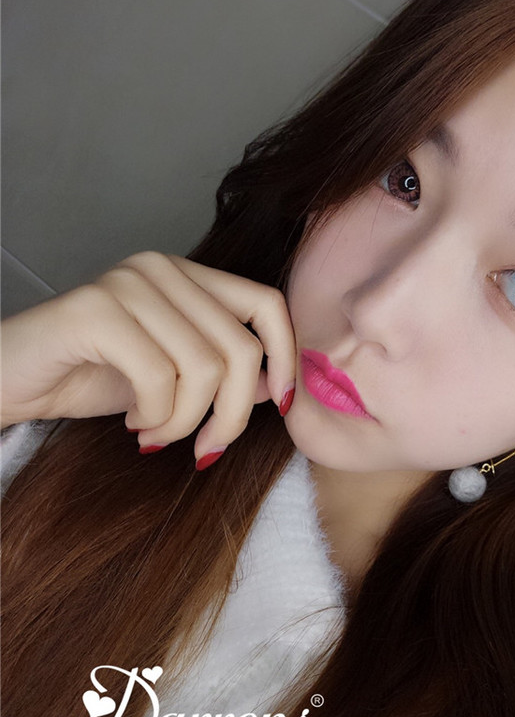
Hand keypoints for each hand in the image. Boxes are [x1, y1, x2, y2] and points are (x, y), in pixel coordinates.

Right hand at [0, 251, 296, 465]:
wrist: (8, 381)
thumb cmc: (89, 377)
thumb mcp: (171, 379)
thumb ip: (221, 370)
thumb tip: (277, 385)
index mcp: (186, 276)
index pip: (266, 304)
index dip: (286, 357)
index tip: (281, 405)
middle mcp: (161, 268)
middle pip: (241, 349)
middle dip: (231, 416)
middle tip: (203, 448)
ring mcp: (128, 283)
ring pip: (205, 369)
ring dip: (185, 423)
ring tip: (155, 433)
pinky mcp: (96, 310)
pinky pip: (159, 378)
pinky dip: (154, 417)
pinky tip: (133, 422)